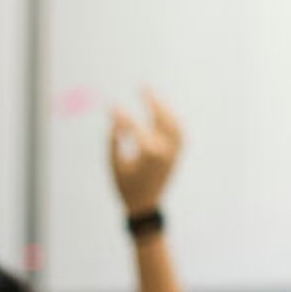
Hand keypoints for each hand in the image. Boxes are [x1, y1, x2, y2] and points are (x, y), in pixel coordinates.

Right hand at [109, 90, 183, 215]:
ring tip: (153, 97)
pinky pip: (180, 134)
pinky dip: (173, 121)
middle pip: (162, 120)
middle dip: (152, 101)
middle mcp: (165, 152)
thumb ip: (114, 140)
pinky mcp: (177, 157)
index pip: (135, 127)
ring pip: (174, 125)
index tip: (111, 105)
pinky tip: (163, 112)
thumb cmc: (125, 184)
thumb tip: (116, 119)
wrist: (145, 204)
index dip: (121, 115)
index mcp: (148, 154)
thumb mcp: (114, 163)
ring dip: (165, 109)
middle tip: (143, 87)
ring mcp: (174, 154)